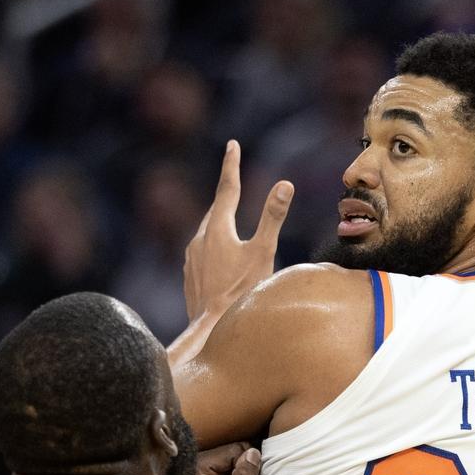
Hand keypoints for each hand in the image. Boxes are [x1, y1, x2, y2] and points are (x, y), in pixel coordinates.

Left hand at [165, 442, 260, 474]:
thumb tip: (254, 453)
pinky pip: (233, 469)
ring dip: (244, 474)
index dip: (247, 464)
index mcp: (198, 469)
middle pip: (234, 453)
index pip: (233, 450)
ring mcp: (205, 472)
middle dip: (245, 467)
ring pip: (235, 460)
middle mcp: (199, 466)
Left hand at [184, 140, 293, 320]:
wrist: (210, 329)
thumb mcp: (263, 252)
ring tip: (231, 223)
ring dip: (220, 224)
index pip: (227, 188)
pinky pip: (202, 253)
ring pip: (207, 233)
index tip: (232, 145)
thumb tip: (285, 184)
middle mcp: (199, 239)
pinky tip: (221, 259)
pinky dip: (214, 247)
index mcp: (217, 229)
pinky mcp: (189, 275)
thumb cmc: (242, 293)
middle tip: (233, 181)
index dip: (231, 165)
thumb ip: (272, 217)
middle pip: (216, 211)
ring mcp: (191, 259)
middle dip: (226, 197)